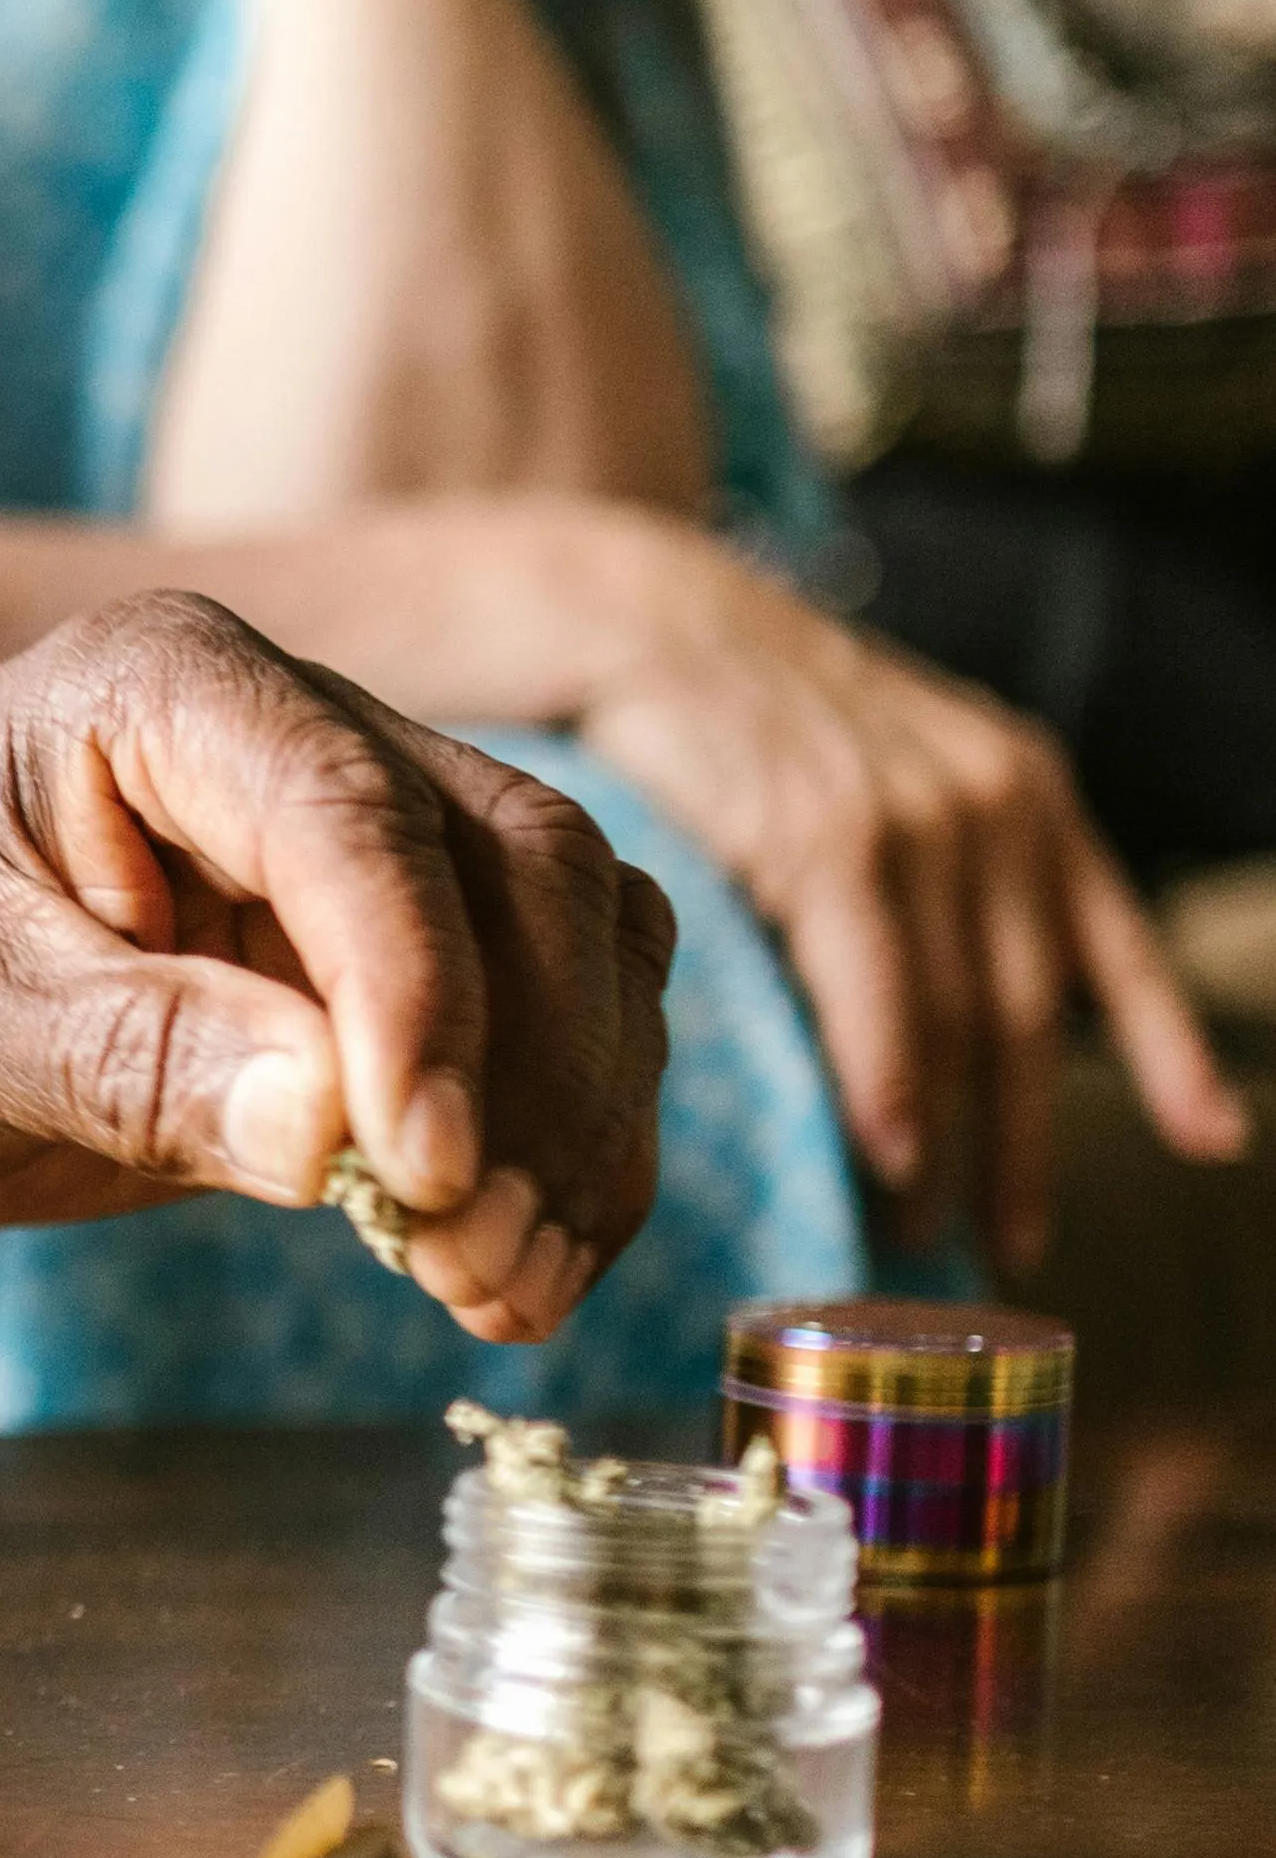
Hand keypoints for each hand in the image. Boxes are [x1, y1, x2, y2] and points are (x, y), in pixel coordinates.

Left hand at [0, 592, 672, 1342]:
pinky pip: (534, 1023)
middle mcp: (294, 732)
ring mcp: (351, 841)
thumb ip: (136, 1063)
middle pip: (523, 870)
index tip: (420, 1173)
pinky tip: (515, 1266)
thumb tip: (336, 1130)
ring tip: (508, 1288)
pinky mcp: (369, 957)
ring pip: (571, 944)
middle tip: (483, 1259)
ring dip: (577, 1121)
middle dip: (536, 1075)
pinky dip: (552, 1140)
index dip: (424, 1002)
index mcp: (172, 687)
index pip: (361, 826)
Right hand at [563, 525, 1243, 1268]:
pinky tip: (892, 1154)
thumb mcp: (886, 764)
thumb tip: (960, 999)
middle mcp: (996, 803)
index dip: (1168, 1050)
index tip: (1212, 1140)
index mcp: (1024, 787)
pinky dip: (893, 1089)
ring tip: (921, 1224)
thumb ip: (942, 859)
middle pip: (1030, 1013)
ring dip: (950, 1144)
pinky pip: (883, 997)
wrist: (646, 617)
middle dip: (1029, 1143)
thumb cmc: (745, 714)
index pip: (1115, 944)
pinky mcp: (834, 840)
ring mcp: (921, 821)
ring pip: (962, 1020)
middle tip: (1012, 1240)